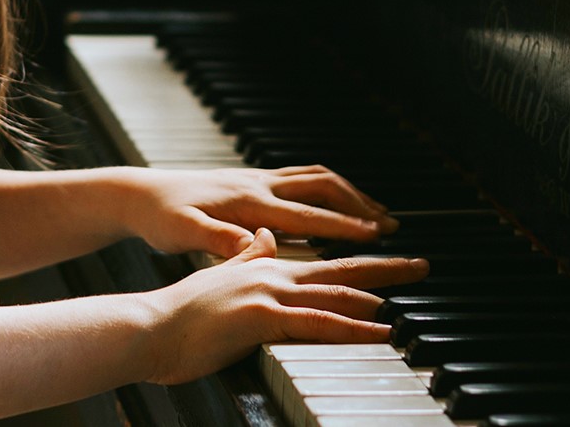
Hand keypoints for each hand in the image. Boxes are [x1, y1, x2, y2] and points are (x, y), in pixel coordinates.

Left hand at [116, 165, 395, 258]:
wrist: (140, 194)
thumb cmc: (161, 217)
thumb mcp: (183, 233)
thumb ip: (218, 240)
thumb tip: (252, 246)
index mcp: (248, 202)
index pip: (306, 215)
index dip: (343, 226)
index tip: (377, 236)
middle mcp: (258, 185)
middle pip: (322, 186)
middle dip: (360, 204)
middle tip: (392, 225)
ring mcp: (256, 179)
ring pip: (315, 178)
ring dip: (349, 193)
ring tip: (376, 213)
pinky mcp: (251, 181)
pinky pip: (301, 179)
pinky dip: (328, 190)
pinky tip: (335, 205)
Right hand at [145, 228, 427, 384]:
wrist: (148, 327)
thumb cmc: (180, 314)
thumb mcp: (219, 278)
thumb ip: (245, 256)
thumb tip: (266, 238)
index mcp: (265, 267)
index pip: (323, 261)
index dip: (359, 258)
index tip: (390, 257)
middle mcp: (272, 274)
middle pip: (340, 270)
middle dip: (384, 268)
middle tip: (422, 265)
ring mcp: (267, 294)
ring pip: (334, 294)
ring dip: (378, 295)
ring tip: (411, 295)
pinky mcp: (261, 317)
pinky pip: (318, 324)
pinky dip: (354, 327)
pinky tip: (381, 331)